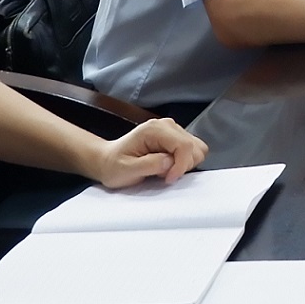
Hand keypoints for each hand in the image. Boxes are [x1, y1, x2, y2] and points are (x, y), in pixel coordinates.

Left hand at [88, 117, 207, 188]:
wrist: (107, 160)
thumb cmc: (114, 166)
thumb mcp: (125, 170)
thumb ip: (148, 165)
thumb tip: (169, 162)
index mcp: (155, 129)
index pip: (184, 145)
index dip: (181, 166)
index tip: (168, 179)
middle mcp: (167, 125)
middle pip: (195, 147)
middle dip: (183, 165)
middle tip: (163, 174)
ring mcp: (173, 130)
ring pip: (197, 149)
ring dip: (184, 164)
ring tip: (164, 170)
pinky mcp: (176, 137)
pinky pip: (192, 151)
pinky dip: (183, 162)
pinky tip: (167, 166)